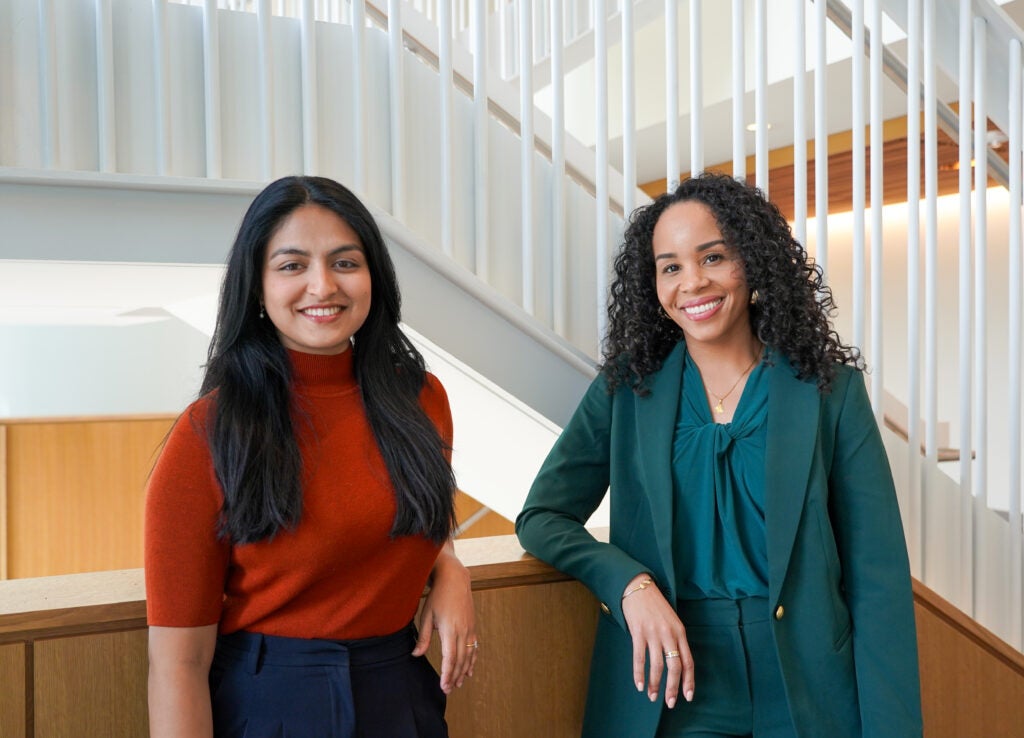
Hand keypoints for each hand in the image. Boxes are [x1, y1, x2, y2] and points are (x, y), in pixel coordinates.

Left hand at [413, 542, 477, 693]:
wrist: (455, 579)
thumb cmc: (438, 596)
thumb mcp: (426, 615)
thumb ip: (423, 637)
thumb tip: (416, 655)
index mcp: (450, 630)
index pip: (449, 658)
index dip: (447, 674)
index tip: (444, 686)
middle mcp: (463, 631)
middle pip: (460, 660)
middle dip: (455, 677)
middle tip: (448, 690)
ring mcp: (470, 629)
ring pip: (469, 656)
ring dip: (464, 671)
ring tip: (458, 683)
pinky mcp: (473, 626)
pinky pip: (474, 648)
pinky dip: (472, 660)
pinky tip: (470, 670)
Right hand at [621, 574, 693, 708]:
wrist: (638, 587)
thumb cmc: (655, 605)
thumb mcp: (671, 620)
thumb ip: (674, 639)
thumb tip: (674, 662)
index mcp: (680, 632)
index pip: (688, 661)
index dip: (689, 681)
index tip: (688, 696)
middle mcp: (669, 634)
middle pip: (674, 667)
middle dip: (673, 688)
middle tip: (670, 703)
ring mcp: (653, 633)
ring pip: (657, 665)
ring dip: (655, 684)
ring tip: (653, 696)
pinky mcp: (638, 632)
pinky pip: (639, 658)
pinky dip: (639, 674)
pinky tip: (640, 684)